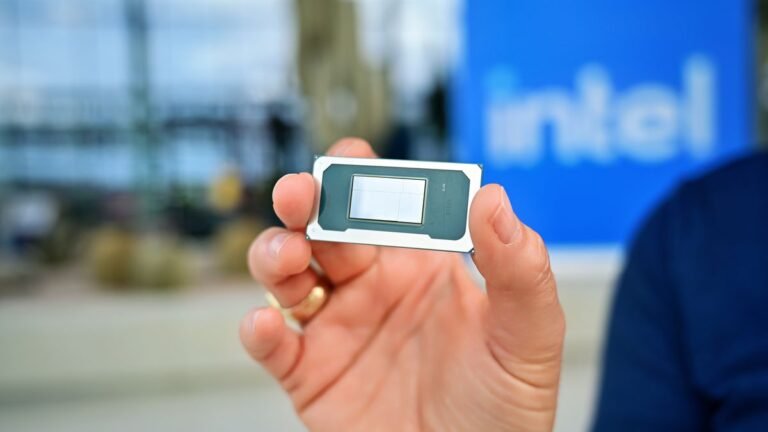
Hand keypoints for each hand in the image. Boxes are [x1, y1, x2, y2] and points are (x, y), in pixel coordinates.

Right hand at [240, 139, 564, 431]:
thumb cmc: (506, 409)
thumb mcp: (528, 336)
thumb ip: (518, 268)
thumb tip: (491, 197)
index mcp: (421, 264)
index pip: (386, 203)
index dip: (365, 175)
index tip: (353, 160)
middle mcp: (372, 287)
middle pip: (324, 226)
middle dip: (306, 201)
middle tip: (300, 193)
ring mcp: (337, 328)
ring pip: (287, 273)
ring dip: (275, 254)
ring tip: (287, 257)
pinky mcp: (309, 374)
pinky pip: (272, 344)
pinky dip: (259, 328)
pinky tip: (267, 323)